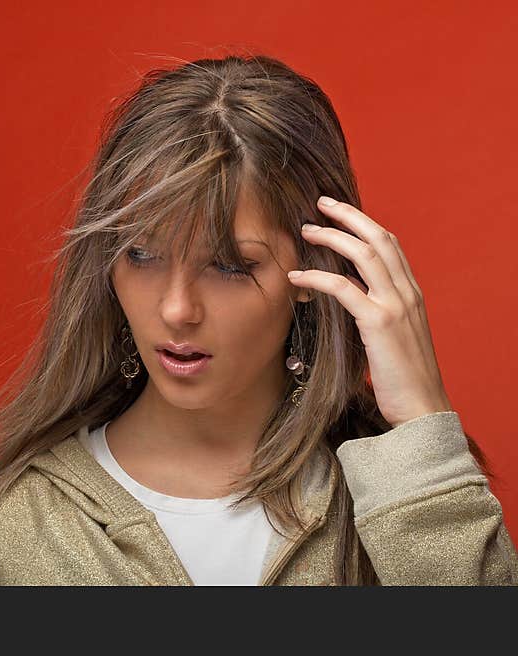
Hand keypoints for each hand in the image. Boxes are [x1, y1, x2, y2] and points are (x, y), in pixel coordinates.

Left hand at [286, 196, 453, 428]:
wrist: (420, 408)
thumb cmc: (402, 377)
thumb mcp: (392, 335)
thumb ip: (376, 311)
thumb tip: (348, 296)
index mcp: (411, 293)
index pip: (390, 244)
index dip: (364, 223)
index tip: (338, 211)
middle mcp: (407, 293)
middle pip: (379, 238)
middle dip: (348, 215)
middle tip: (320, 204)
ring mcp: (396, 306)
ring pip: (364, 254)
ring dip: (332, 237)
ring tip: (306, 231)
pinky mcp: (379, 323)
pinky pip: (344, 288)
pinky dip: (317, 277)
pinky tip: (297, 276)